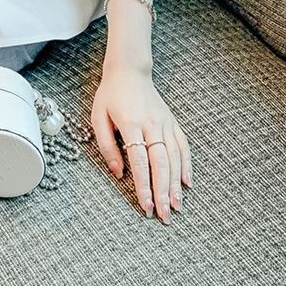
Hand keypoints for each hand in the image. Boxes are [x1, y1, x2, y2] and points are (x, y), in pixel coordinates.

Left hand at [91, 63, 192, 223]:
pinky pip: (183, 146)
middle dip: (163, 191)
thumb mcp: (98, 117)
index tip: (146, 205)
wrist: (129, 71)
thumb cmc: (111, 95)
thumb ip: (107, 145)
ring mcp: (165, 123)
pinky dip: (186, 165)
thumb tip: (117, 172)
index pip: (139, 161)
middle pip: (160, 163)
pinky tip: (187, 183)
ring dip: (176, 184)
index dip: (143, 185)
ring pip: (174, 158)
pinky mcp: (172, 122)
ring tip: (176, 205)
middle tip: (164, 214)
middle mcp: (152, 125)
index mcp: (131, 124)